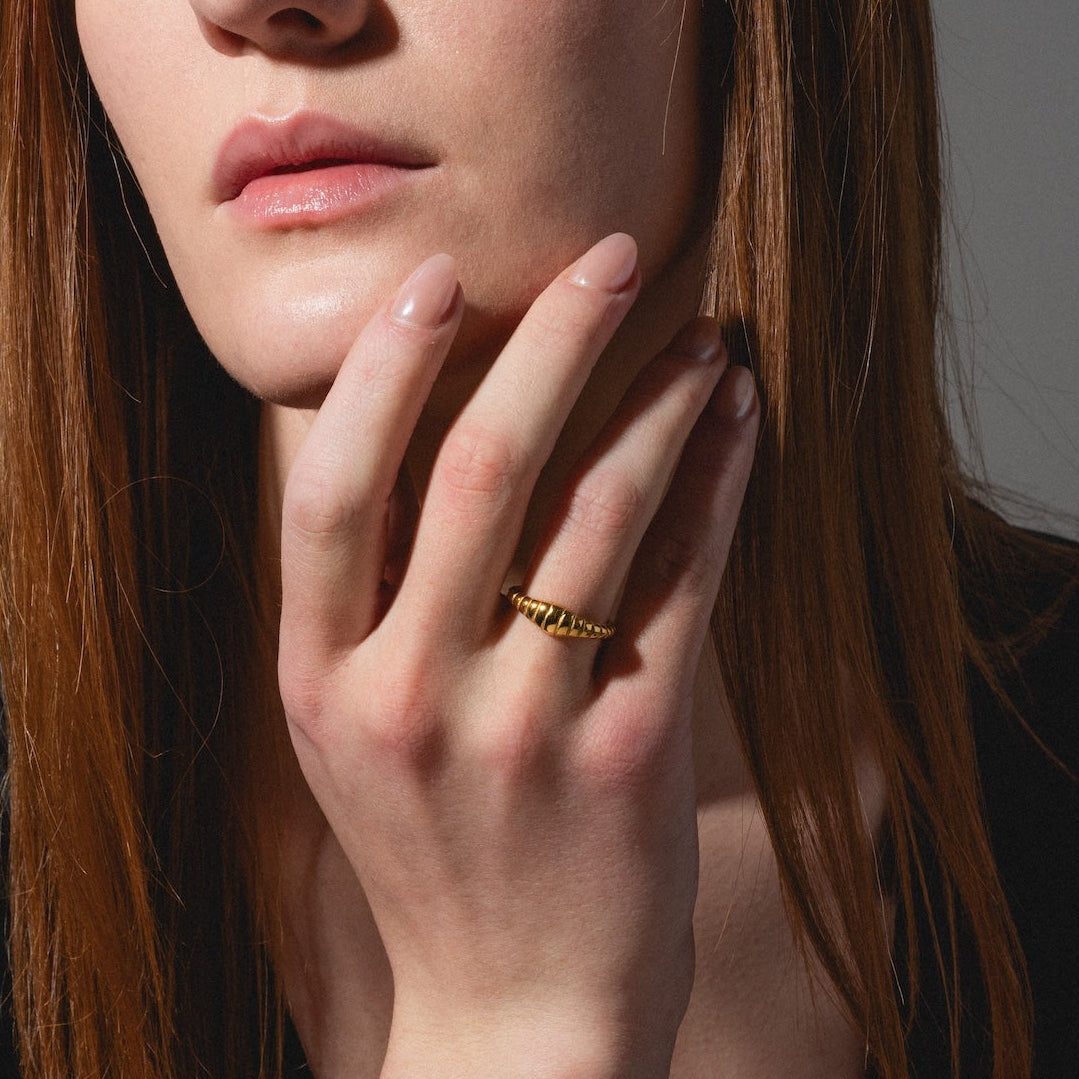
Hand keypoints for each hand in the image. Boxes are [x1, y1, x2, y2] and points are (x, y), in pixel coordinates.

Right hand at [277, 234, 758, 1078]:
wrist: (511, 1013)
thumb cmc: (431, 853)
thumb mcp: (351, 734)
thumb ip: (369, 601)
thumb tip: (426, 434)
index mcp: (320, 678)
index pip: (334, 487)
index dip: (385, 368)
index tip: (441, 277)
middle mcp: (412, 694)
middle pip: (482, 466)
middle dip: (556, 338)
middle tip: (612, 254)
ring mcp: (524, 728)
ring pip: (603, 508)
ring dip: (663, 399)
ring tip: (706, 338)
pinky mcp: (631, 752)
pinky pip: (684, 580)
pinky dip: (719, 484)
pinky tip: (740, 422)